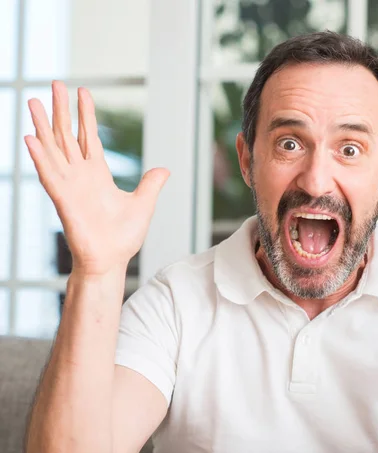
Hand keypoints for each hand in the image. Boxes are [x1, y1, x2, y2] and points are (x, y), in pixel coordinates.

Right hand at [24, 81, 169, 275]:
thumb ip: (151, 184)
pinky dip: (39, 157)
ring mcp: (69, 186)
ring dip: (42, 126)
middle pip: (66, 135)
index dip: (85, 115)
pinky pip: (49, 175)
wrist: (111, 260)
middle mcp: (80, 175)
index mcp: (98, 174)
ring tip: (33, 100)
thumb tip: (164, 169)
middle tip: (54, 84)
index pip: (88, 137)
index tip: (82, 92)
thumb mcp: (144, 204)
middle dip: (60, 110)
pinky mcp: (63, 200)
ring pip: (52, 149)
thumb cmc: (123, 237)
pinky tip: (30, 138)